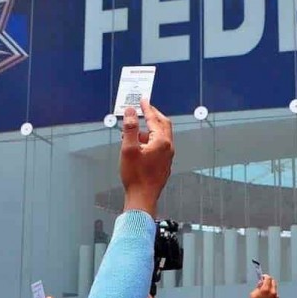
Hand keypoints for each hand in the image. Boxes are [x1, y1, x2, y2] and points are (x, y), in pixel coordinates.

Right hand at [120, 100, 173, 215]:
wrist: (142, 198)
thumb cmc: (135, 176)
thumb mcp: (128, 149)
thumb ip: (130, 128)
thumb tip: (131, 111)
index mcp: (161, 141)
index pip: (154, 118)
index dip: (147, 108)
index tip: (142, 100)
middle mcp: (168, 147)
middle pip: (163, 124)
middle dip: (153, 115)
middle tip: (144, 109)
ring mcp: (167, 156)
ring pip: (161, 136)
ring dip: (149, 130)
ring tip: (133, 132)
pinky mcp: (164, 164)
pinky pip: (159, 146)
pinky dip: (150, 140)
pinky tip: (138, 146)